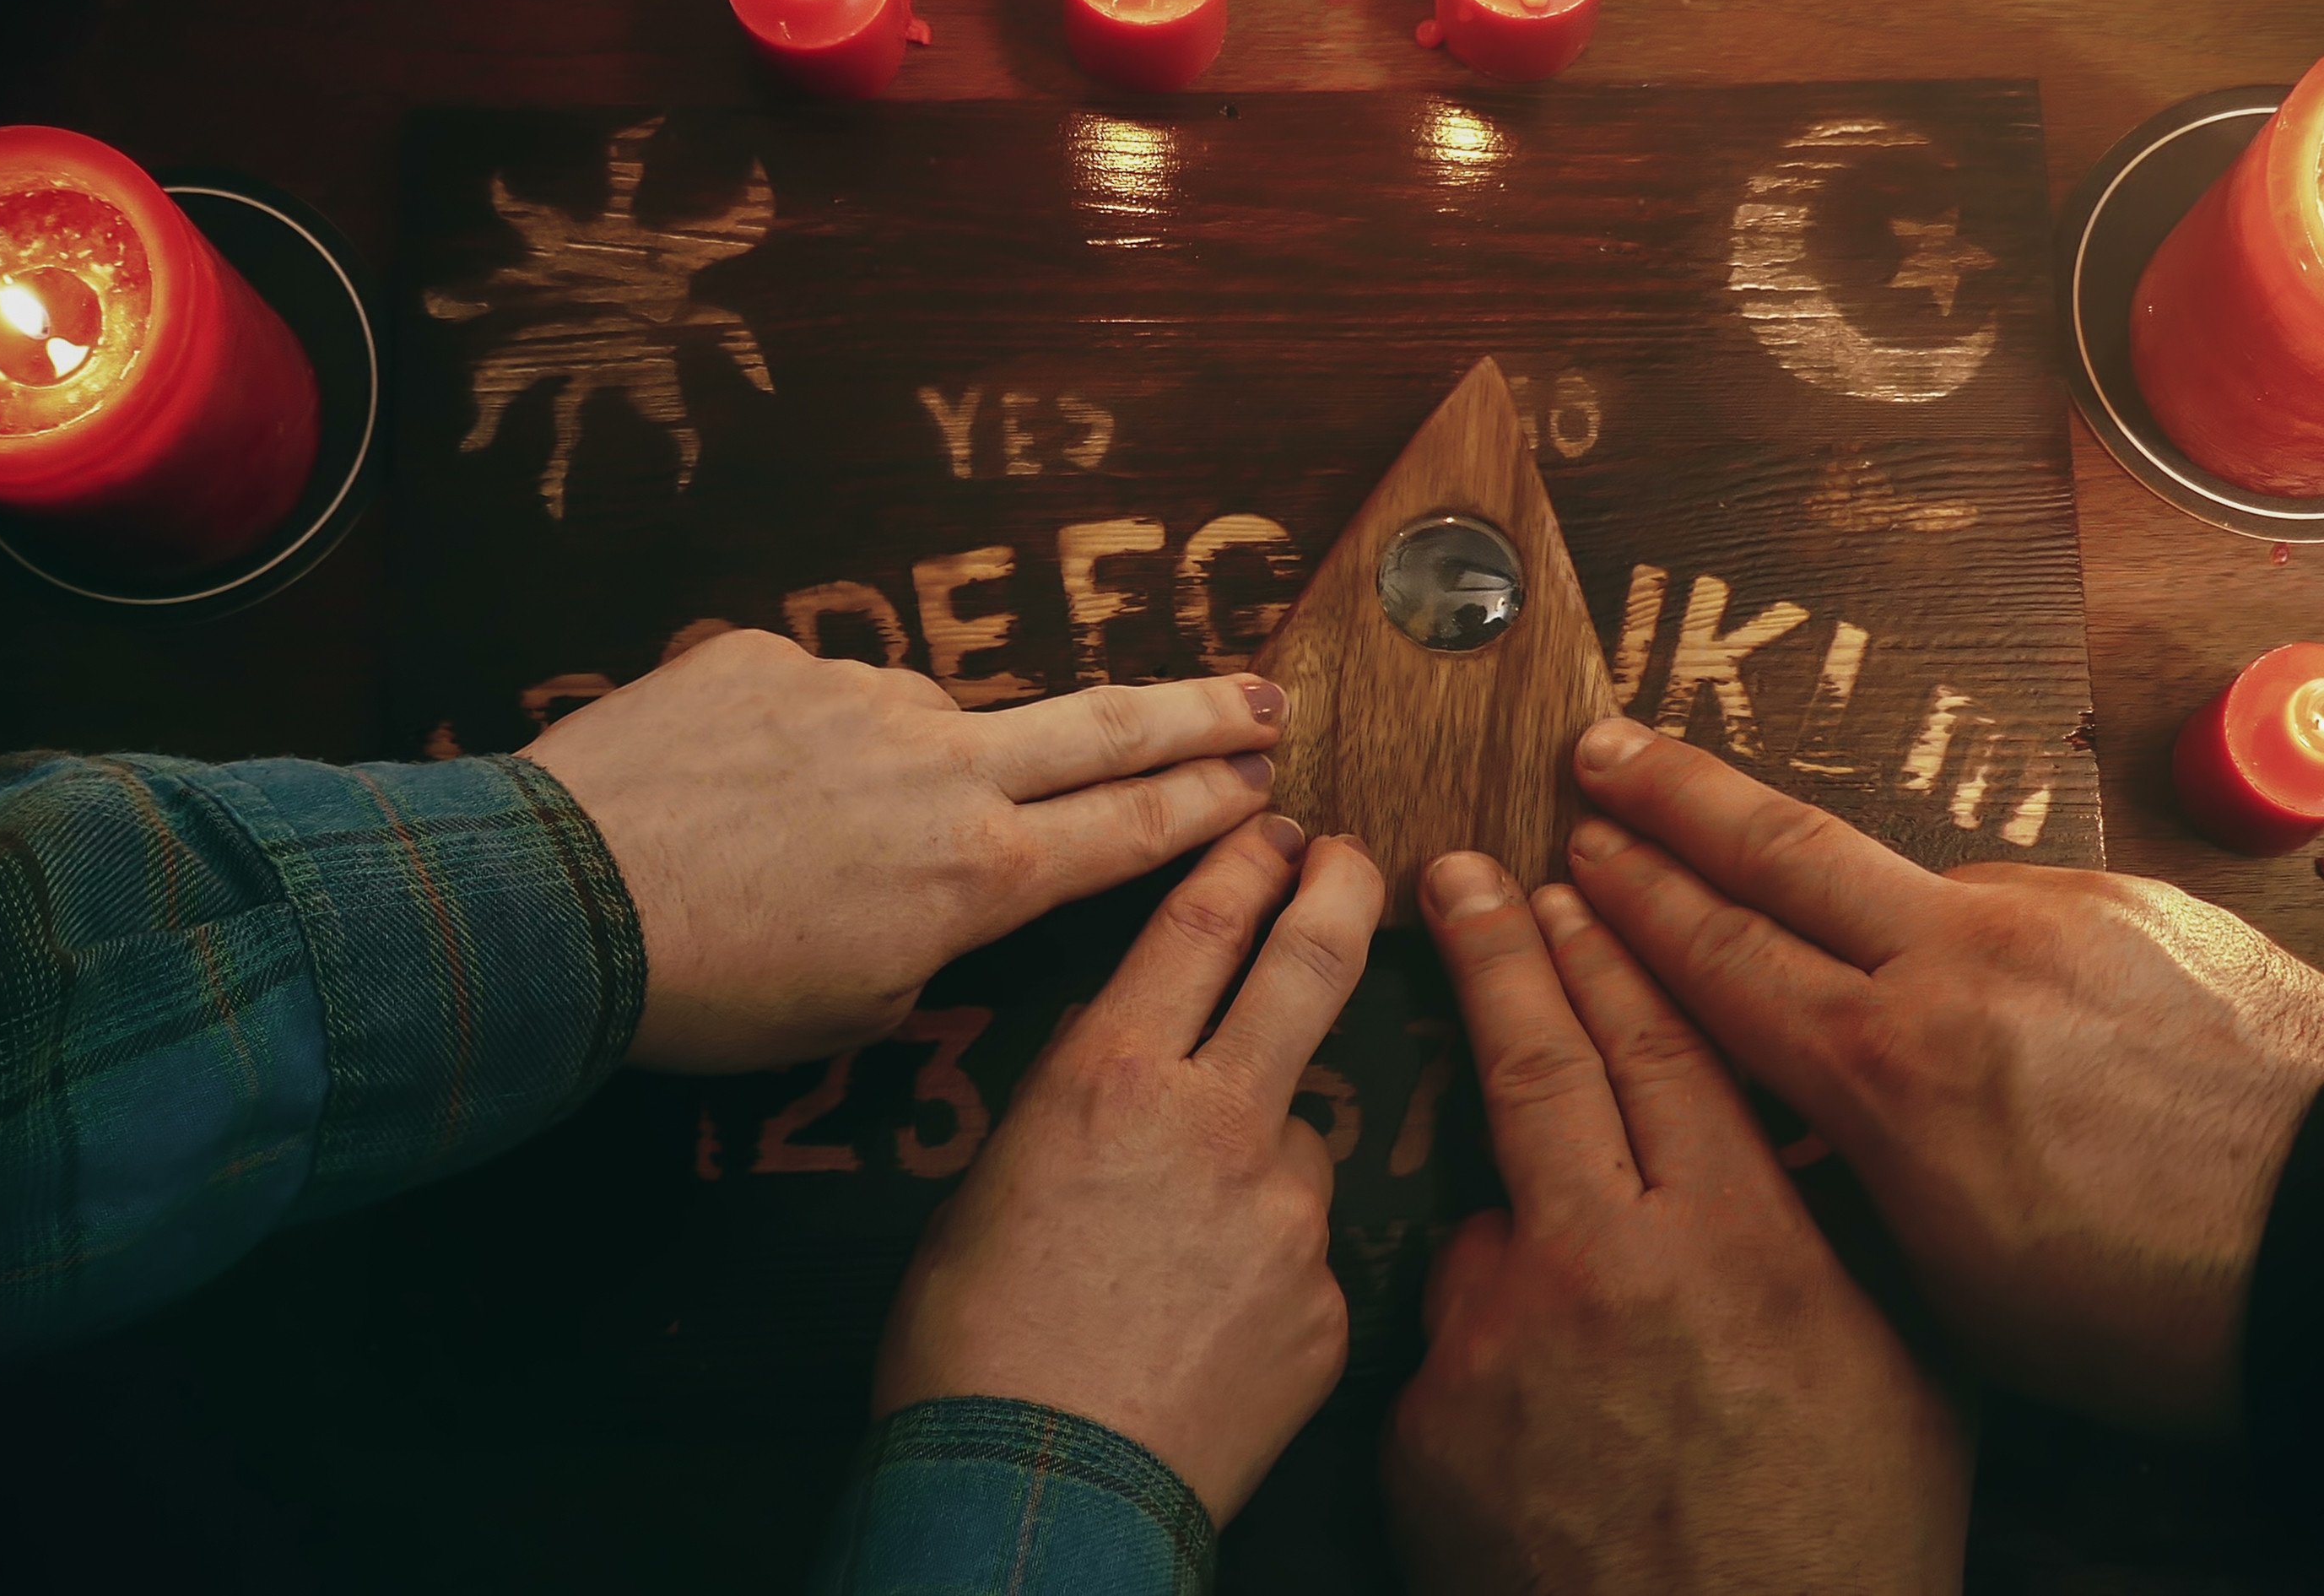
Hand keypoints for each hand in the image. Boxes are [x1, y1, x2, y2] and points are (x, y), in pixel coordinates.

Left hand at [521, 630, 1285, 1071]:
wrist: (559, 901)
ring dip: (902, 769)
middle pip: (1107, 727)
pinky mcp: (770, 656)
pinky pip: (810, 699)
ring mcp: (858, 696)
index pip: (1132, 826)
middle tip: (1263, 697)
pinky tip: (727, 800)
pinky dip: (791, 746)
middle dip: (1199, 713)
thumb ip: (929, 941)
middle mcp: (944, 766)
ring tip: (806, 838)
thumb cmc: (709, 992)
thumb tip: (938, 889)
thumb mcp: (855, 1016)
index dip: (1210, 801)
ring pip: (926, 723)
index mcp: (980, 873)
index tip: (1268, 777)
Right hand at [873, 818, 1379, 1522]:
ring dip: (1267, 1150)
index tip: (1275, 826)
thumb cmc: (966, 1349)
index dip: (1243, 860)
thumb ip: (1076, 1111)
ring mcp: (1289, 1211)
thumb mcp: (990, 1188)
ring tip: (1189, 1237)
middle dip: (1341, 892)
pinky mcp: (1329, 1300)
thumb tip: (1119, 1077)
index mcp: (1111, 1076)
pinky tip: (1211, 1321)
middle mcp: (1217, 1120)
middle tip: (1357, 861)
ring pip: (1301, 1133)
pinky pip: (1311, 1251)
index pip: (1199, 923)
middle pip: (1309, 966)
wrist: (1035, 1496)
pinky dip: (1272, 1264)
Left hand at [1390, 853, 1969, 1594]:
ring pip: (1488, 1217)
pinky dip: (1493, 1353)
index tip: (1566, 879)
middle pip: (1537, 1067)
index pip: (1657, 1044)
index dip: (1608, 951)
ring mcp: (1498, 1342)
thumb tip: (1826, 1127)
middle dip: (1496, 953)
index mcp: (1739, 1242)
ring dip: (1516, 1218)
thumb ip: (1849, 1235)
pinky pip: (1454, 1345)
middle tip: (1455, 875)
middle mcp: (1605, 1266)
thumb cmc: (1843, 1546)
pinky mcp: (1425, 1421)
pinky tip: (1549, 1423)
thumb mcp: (1910, 1375)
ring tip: (1585, 1300)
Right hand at [1564, 717, 2323, 1433]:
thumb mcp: (1956, 1287)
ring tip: (1796, 887)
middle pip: (1777, 848)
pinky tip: (1981, 975)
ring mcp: (2054, 917)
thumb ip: (1855, 1173)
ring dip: (1834, 873)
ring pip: (1904, 874)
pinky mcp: (2138, 902)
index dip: (1632, 899)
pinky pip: (2018, 898)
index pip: (1717, 955)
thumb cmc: (2158, 1310)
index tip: (1572, 848)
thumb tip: (1796, 1120)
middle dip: (1673, 795)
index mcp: (1889, 1072)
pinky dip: (1970, 926)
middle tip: (1600, 746)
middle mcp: (1956, 964)